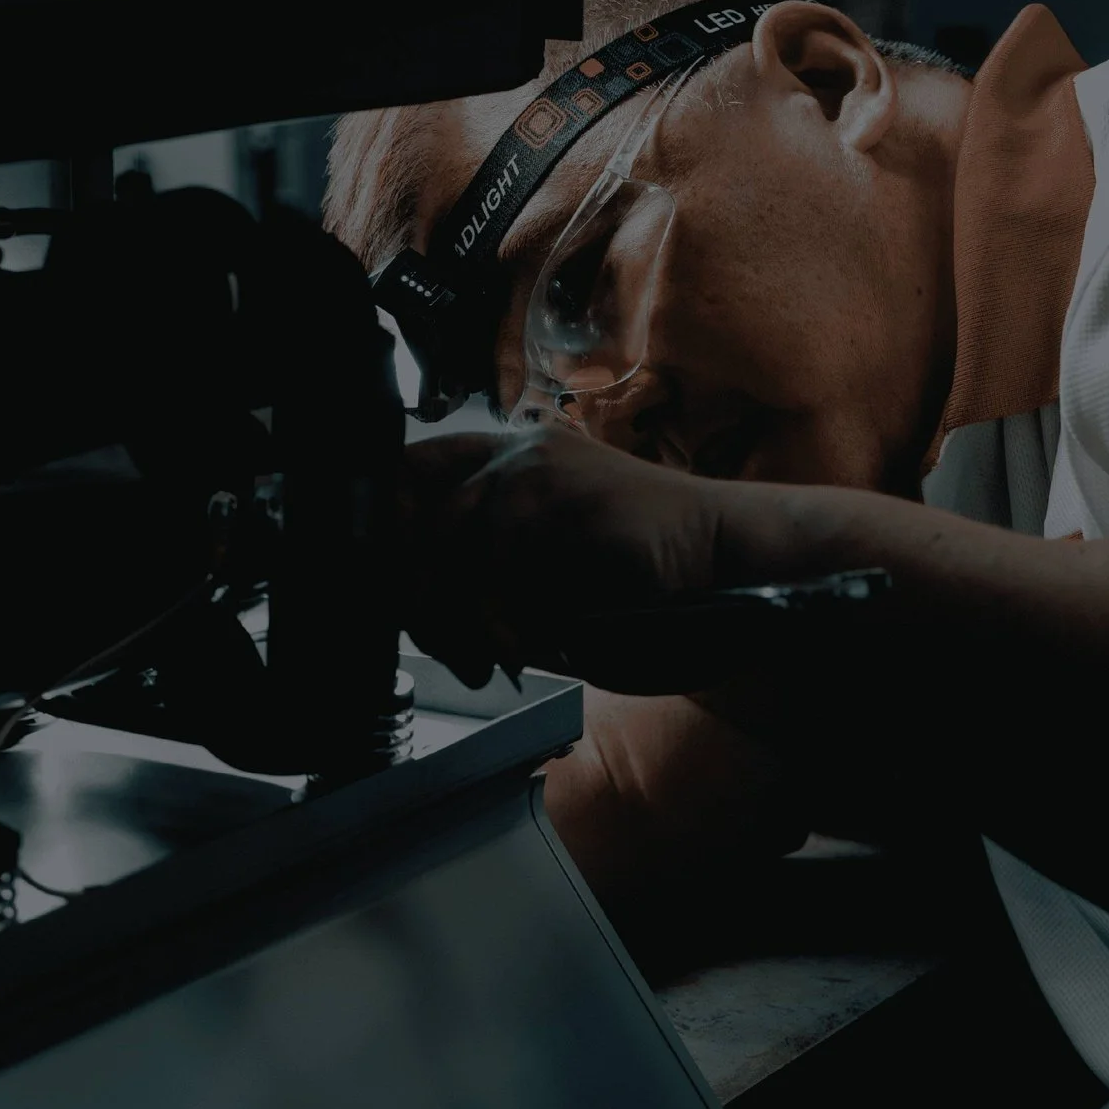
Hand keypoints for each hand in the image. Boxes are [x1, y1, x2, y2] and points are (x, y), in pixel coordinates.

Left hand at [398, 425, 727, 685]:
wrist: (725, 568)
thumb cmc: (642, 586)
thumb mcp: (543, 583)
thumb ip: (482, 582)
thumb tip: (407, 612)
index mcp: (513, 461)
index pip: (407, 473)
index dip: (383, 534)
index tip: (390, 600)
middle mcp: (518, 450)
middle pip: (410, 509)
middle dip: (412, 594)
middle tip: (444, 649)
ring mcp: (541, 465)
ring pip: (444, 537)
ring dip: (452, 615)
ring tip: (485, 659)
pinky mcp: (564, 492)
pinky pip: (491, 560)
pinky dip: (493, 617)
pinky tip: (520, 646)